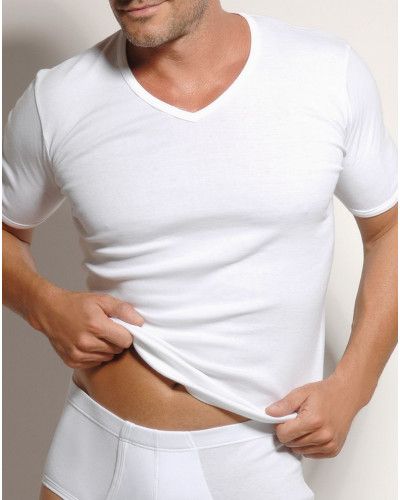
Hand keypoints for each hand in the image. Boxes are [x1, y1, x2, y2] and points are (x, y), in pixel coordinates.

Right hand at [29, 288, 144, 368]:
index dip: (126, 333)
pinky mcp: (72, 361)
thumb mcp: (101, 299)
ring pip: (108, 357)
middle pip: (117, 349)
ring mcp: (78, 354)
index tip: (119, 327)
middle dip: (116, 340)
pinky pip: (96, 362)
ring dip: (107, 348)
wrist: (50, 311)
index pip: (126, 340)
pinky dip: (96, 354)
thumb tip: (139, 322)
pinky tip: (89, 342)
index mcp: (96, 326)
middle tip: (106, 329)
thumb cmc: (77, 304)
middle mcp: (86, 342)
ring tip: (97, 335)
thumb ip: (123, 310)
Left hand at [264, 374, 362, 458]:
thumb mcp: (301, 392)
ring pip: (300, 451)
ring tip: (306, 425)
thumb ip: (284, 404)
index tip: (286, 418)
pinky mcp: (334, 450)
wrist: (346, 395)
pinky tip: (313, 432)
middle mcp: (323, 435)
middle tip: (297, 419)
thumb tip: (269, 413)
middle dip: (289, 432)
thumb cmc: (324, 393)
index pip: (284, 435)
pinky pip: (311, 454)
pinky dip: (308, 445)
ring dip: (299, 440)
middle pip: (291, 444)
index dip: (280, 426)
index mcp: (313, 421)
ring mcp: (330, 445)